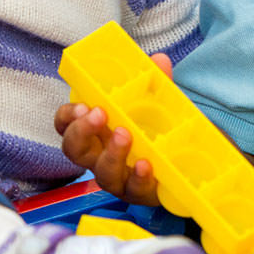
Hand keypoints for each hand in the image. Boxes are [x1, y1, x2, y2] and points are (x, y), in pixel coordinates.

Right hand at [53, 52, 174, 206]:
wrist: (187, 164)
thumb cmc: (158, 131)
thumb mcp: (157, 103)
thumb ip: (156, 82)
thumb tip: (159, 60)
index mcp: (97, 131)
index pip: (67, 124)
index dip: (67, 117)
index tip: (81, 106)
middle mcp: (100, 156)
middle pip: (74, 149)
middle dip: (81, 132)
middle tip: (98, 114)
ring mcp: (118, 177)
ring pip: (102, 173)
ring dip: (111, 154)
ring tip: (124, 135)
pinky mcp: (140, 192)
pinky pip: (134, 189)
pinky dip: (138, 177)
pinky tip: (145, 164)